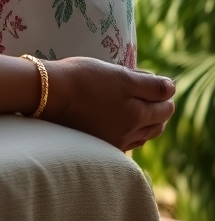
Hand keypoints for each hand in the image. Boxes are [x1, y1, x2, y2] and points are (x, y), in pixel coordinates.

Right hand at [45, 57, 174, 150]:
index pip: (163, 107)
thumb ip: (148, 84)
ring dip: (148, 125)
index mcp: (138, 114)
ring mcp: (112, 141)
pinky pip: (124, 144)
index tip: (163, 85)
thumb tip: (171, 87)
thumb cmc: (84, 79)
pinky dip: (131, 135)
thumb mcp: (119, 75)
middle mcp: (129, 133)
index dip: (165, 94)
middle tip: (159, 99)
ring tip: (147, 114)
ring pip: (141, 137)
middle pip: (155, 125)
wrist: (49, 94)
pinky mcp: (96, 145)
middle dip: (160, 112)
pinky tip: (125, 130)